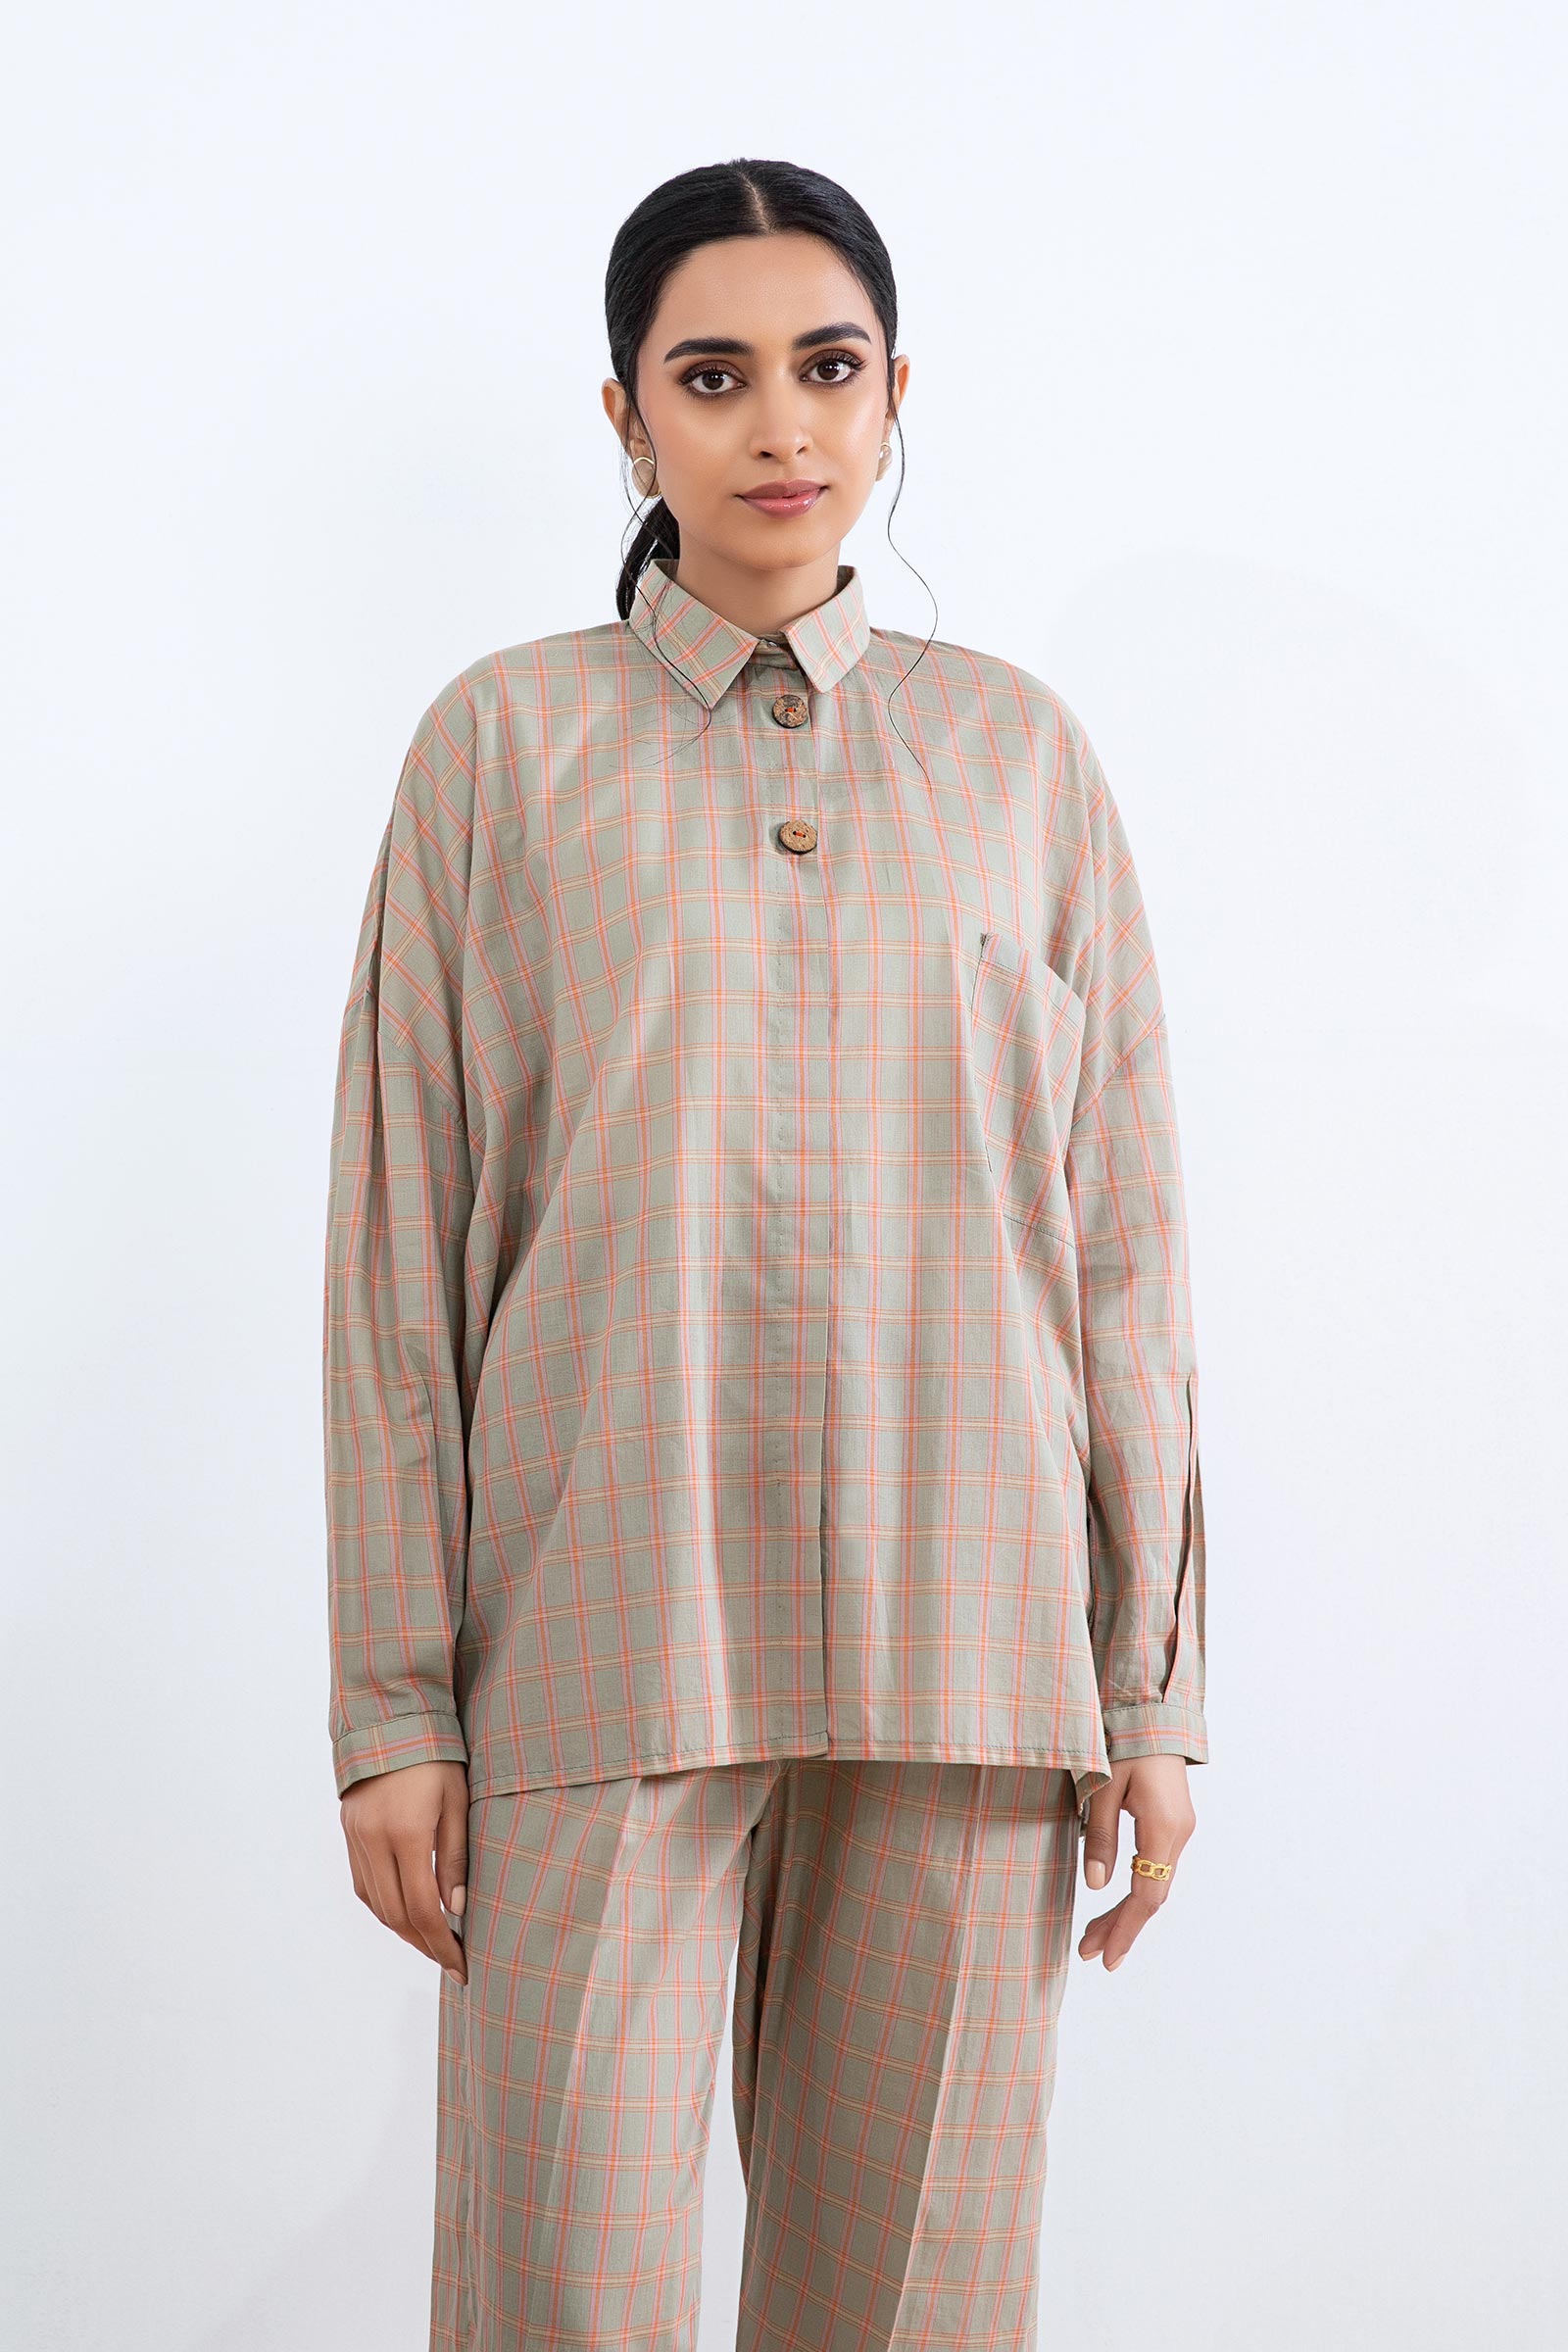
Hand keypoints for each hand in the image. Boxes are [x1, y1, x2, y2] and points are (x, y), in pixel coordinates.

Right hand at [340, 1759, 470, 1983]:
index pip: (423, 1908)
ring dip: (403, 1930)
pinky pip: (363, 1885)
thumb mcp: (457, 1802)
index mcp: (407, 1833)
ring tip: (431, 1943)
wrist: (389, 1719)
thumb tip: (457, 1909)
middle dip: (425, 1944)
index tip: (462, 1964)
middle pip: (397, 1914)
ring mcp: (357, 1838)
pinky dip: (384, 1907)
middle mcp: (374, 1841)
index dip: (442, 1943)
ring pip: (376, 1904)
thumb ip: (456, 1857)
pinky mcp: (349, 1833)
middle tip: (451, 1961)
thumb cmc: (436, 1757)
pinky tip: (403, 1914)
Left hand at [1077, 1754, 1194, 1972]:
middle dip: (1121, 1927)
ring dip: (1127, 1910)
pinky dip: (1135, 1889)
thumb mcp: (1103, 1788)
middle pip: (1152, 1896)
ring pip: (1155, 1883)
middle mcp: (1179, 1834)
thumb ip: (1100, 1838)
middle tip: (1089, 1953)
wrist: (1151, 1710)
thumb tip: (1097, 1886)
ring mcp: (1180, 1828)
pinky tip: (1117, 1901)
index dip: (1125, 1929)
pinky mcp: (1173, 1821)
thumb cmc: (1123, 1741)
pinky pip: (1157, 1867)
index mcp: (1164, 1829)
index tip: (1103, 1957)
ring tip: (1094, 1935)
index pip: (1146, 1895)